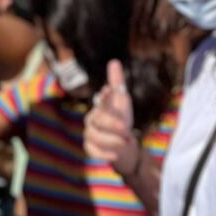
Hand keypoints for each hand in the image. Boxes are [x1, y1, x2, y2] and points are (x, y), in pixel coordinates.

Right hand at [84, 60, 139, 175]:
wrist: (124, 145)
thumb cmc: (122, 120)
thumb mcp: (123, 102)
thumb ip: (117, 84)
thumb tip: (113, 62)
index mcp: (101, 106)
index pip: (101, 100)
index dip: (105, 97)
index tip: (109, 92)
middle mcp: (92, 119)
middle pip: (98, 119)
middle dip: (112, 123)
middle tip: (126, 127)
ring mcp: (89, 133)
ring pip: (94, 136)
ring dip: (112, 140)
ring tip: (125, 141)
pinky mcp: (90, 148)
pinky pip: (92, 151)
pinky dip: (104, 153)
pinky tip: (115, 154)